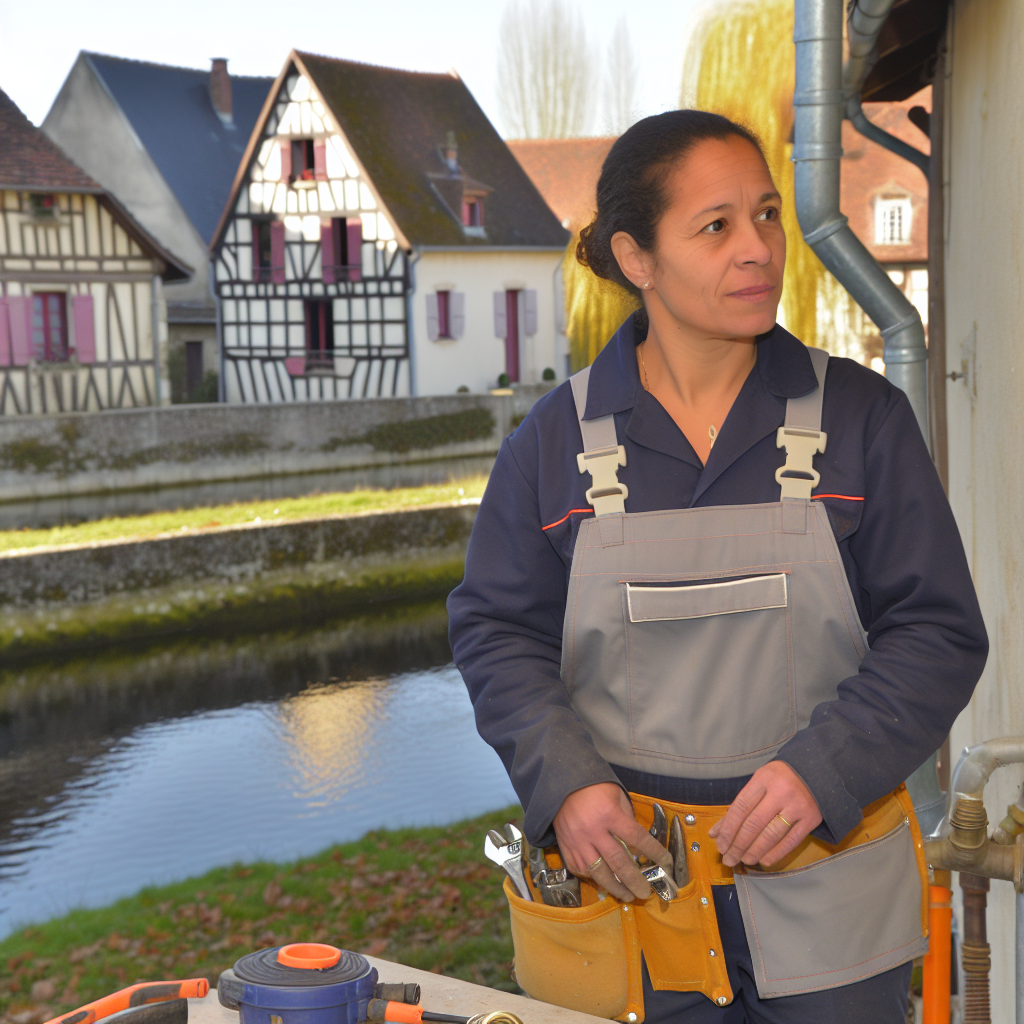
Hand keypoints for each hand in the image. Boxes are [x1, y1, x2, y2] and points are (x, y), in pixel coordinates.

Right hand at [554, 783, 673, 901]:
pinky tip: (603, 882)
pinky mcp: (565, 846)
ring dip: (615, 887)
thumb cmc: (593, 787)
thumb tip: (637, 842)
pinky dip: (592, 878)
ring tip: (626, 895)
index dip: (654, 852)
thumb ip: (627, 818)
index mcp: (609, 814)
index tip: (665, 862)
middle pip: (619, 862)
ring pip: (598, 873)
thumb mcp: (616, 794)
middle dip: (634, 880)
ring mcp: (578, 842)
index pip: (637, 838)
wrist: (561, 783)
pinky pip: (580, 869)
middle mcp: (593, 831)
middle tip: (644, 892)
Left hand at [708, 761, 821, 867]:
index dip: (728, 829)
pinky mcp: (811, 819)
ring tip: (743, 861)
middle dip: (738, 845)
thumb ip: (738, 807)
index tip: (720, 845)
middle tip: (729, 859)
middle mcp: (780, 792)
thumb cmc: (780, 779)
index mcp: (763, 779)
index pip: (740, 807)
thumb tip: (715, 833)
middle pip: (754, 824)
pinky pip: (790, 841)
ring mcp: (797, 806)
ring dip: (754, 852)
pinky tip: (763, 861)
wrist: (816, 773)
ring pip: (771, 835)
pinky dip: (775, 854)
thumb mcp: (758, 783)